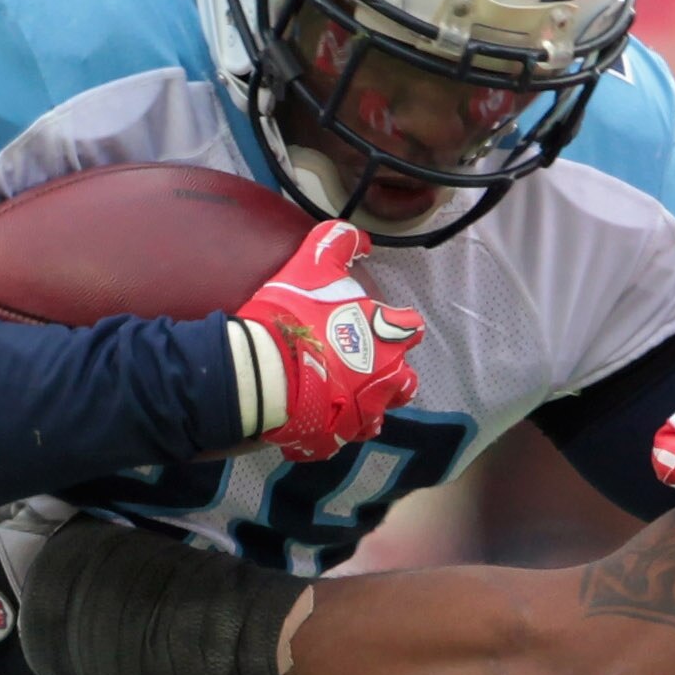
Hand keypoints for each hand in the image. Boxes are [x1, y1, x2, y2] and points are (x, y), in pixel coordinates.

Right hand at [229, 222, 425, 461]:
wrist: (263, 370)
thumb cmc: (292, 316)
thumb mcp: (312, 266)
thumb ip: (337, 243)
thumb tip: (361, 237)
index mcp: (387, 337)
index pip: (410, 327)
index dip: (397, 324)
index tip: (377, 323)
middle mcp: (386, 378)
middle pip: (405, 380)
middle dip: (390, 373)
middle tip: (362, 365)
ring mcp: (364, 412)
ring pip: (379, 413)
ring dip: (367, 403)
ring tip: (343, 395)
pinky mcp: (339, 437)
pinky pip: (346, 437)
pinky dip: (338, 428)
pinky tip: (321, 418)